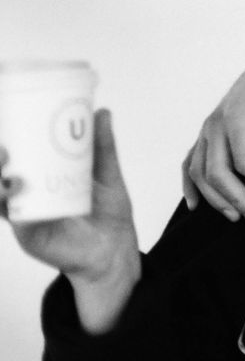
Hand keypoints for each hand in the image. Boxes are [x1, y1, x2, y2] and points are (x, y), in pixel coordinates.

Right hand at [2, 110, 141, 333]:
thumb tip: (101, 112)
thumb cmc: (108, 212)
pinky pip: (16, 220)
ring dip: (1, 185)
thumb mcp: (107, 175)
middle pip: (3, 178)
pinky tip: (16, 196)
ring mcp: (29, 216)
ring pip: (3, 198)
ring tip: (12, 174)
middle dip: (0, 163)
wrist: (116, 249)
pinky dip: (13, 208)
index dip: (9, 148)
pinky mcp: (31, 235)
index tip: (9, 131)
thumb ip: (102, 147)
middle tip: (6, 150)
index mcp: (45, 180)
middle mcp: (31, 197)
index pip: (20, 161)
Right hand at [182, 47, 244, 226]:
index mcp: (238, 116)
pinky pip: (189, 162)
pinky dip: (189, 185)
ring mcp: (207, 129)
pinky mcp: (206, 133)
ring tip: (237, 216)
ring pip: (200, 171)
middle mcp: (216, 124)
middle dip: (238, 199)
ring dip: (216, 198)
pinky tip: (196, 204)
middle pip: (217, 171)